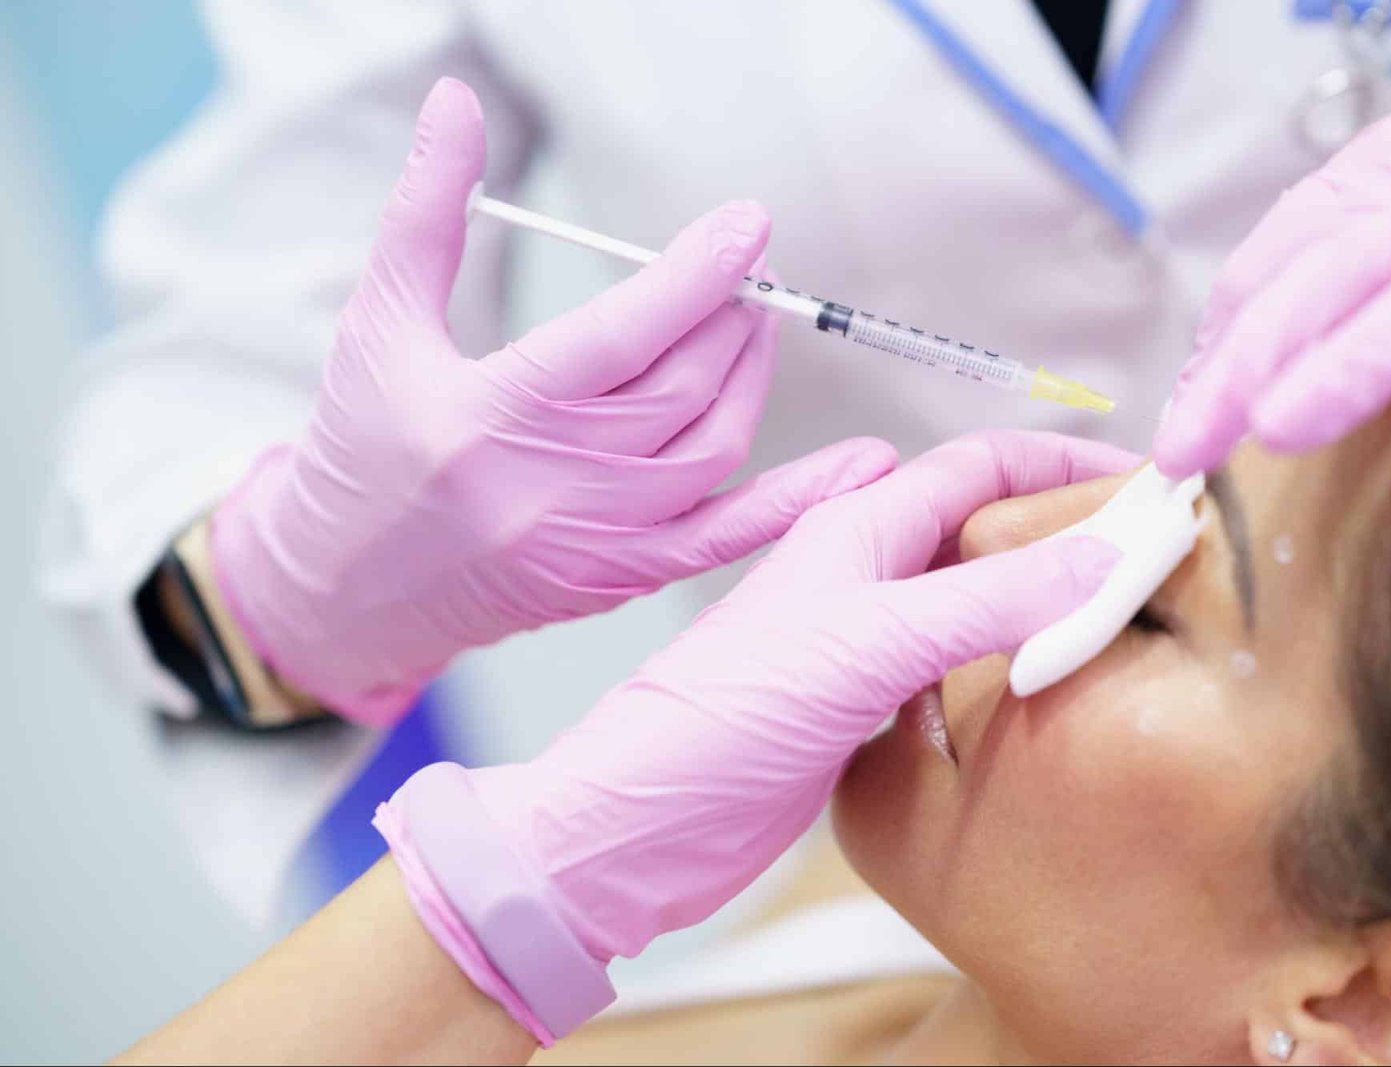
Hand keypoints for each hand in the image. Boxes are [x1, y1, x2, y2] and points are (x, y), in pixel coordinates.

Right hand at [208, 78, 894, 723]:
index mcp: (491, 416)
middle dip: (728, 317)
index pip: (621, 337)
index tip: (747, 225)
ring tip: (753, 325)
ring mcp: (593, 542)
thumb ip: (428, 211)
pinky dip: (796, 501)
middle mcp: (551, 487)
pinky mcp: (618, 579)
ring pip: (710, 451)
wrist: (344, 592)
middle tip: (746, 269)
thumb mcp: (378, 322)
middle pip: (680, 389)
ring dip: (750, 380)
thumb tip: (456, 100)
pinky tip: (859, 466)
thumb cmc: (360, 450)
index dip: (694, 277)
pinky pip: (725, 540)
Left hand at [377, 430, 1135, 1039]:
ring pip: (974, 599)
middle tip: (1153, 560)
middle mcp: (865, 574)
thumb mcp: (868, 644)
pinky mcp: (860, 705)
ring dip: (1042, 602)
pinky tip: (1046, 692)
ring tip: (1122, 623)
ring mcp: (862, 641)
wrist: (646, 822)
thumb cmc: (726, 717)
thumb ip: (985, 600)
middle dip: (1066, 530)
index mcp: (860, 529)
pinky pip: (954, 667)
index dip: (1064, 463)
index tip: (1148, 484)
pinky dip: (1008, 666)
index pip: (981, 465)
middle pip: (985, 528)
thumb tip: (1101, 554)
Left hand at [1154, 70, 1390, 503]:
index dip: (1214, 355)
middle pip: (1323, 280)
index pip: (1266, 270)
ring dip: (1344, 371)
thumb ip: (1294, 296)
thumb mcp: (1376, 220)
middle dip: (1246, 364)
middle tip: (1192, 446)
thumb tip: (1197, 398)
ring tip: (1276, 436)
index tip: (1178, 434)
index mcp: (1360, 192)